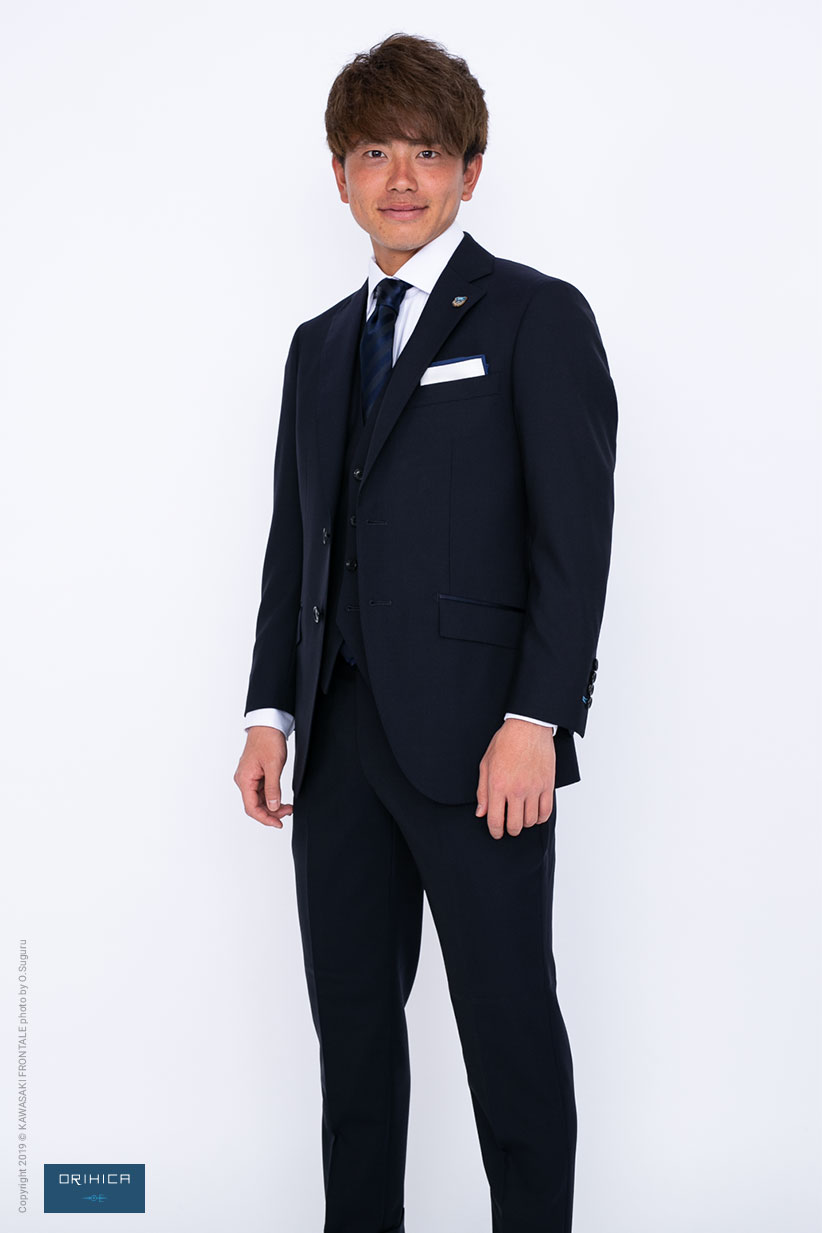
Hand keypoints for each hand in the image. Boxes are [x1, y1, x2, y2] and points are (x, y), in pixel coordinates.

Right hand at [234, 727, 292, 827]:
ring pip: (259, 799)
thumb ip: (273, 788)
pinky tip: (281, 798)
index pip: (251, 807)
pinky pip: (262, 790)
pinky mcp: (255, 773)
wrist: (267, 724)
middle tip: (288, 812)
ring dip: (272, 805)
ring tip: (288, 806)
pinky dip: (271, 796)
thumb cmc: (268, 740)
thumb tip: (272, 807)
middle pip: (255, 805)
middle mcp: (244, 780)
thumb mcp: (273, 766)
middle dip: (271, 812)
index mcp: (244, 779)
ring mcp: (249, 777)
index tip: (278, 823)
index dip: (265, 818)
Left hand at [476, 718, 555, 838]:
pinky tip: (534, 814)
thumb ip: (482, 792)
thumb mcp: (486, 764)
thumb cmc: (505, 742)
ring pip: (530, 821)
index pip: (495, 820)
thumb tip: (481, 813)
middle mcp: (516, 790)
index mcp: (498, 785)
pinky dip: (540, 818)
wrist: (528, 727)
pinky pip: (546, 811)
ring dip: (524, 823)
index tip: (496, 833)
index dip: (495, 832)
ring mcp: (534, 788)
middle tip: (508, 825)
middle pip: (515, 825)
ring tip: (520, 816)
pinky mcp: (547, 785)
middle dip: (510, 829)